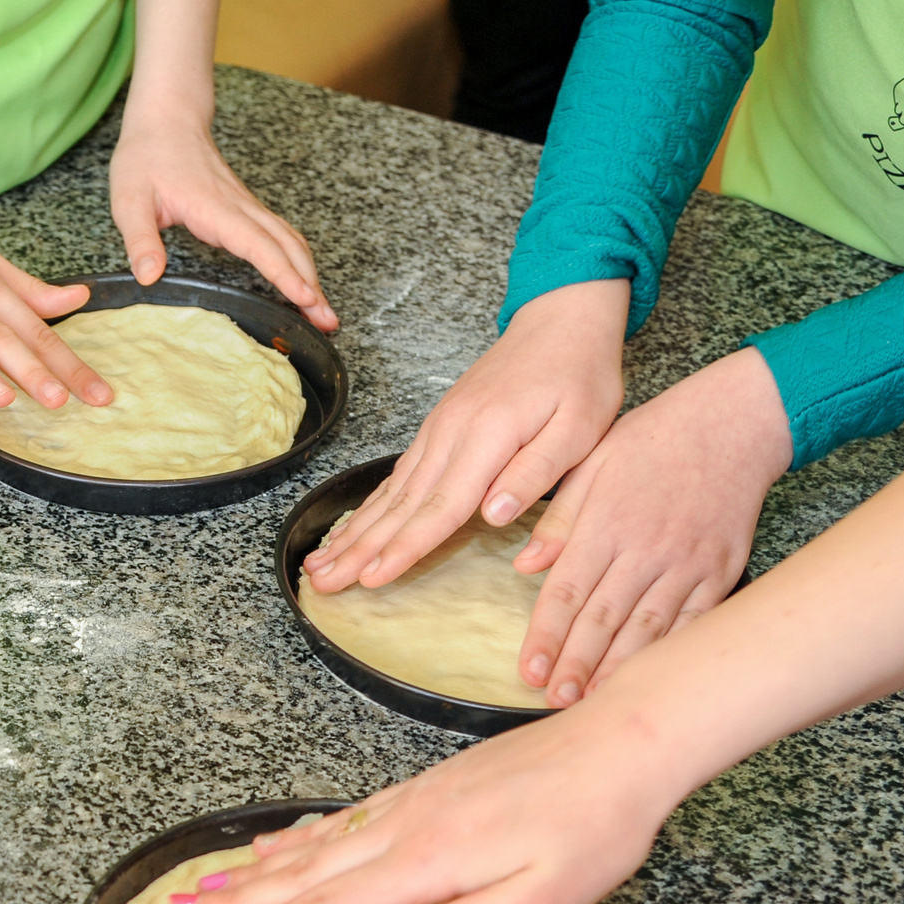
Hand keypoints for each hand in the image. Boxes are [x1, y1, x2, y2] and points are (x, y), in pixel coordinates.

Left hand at [108, 117, 334, 327]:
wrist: (166, 120)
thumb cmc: (147, 157)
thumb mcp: (129, 199)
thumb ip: (140, 239)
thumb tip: (149, 276)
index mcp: (215, 208)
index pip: (257, 244)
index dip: (282, 272)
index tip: (304, 297)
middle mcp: (240, 207)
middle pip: (287, 246)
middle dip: (311, 284)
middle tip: (327, 321)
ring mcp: (247, 206)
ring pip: (290, 241)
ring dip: (310, 274)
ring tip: (323, 311)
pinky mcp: (246, 208)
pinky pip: (281, 236)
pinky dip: (298, 261)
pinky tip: (303, 282)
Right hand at [174, 704, 685, 903]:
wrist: (624, 742)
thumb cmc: (595, 827)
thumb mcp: (541, 902)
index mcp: (426, 865)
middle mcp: (404, 829)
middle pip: (302, 873)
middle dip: (236, 899)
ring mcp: (411, 804)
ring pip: (314, 844)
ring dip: (254, 868)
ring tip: (206, 883)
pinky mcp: (426, 789)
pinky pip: (342, 817)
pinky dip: (298, 834)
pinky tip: (280, 842)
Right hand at [302, 280, 625, 595]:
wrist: (560, 320)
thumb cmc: (580, 375)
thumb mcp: (581, 428)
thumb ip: (536, 471)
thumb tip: (493, 515)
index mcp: (486, 437)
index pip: (440, 505)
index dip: (405, 546)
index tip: (372, 577)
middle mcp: (450, 434)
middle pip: (399, 504)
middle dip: (358, 548)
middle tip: (324, 583)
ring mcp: (438, 429)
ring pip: (390, 492)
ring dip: (353, 530)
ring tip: (322, 564)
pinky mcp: (438, 427)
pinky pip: (397, 475)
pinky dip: (370, 505)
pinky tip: (353, 527)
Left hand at [512, 348, 792, 703]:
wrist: (735, 422)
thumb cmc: (656, 438)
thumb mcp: (592, 463)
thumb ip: (557, 518)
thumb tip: (524, 565)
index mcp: (605, 525)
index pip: (566, 593)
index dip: (546, 637)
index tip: (528, 672)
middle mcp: (645, 550)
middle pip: (602, 620)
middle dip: (576, 666)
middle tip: (554, 702)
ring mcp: (687, 565)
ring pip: (646, 629)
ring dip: (617, 669)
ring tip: (593, 702)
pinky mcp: (721, 571)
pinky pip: (692, 622)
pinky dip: (670, 652)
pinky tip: (652, 677)